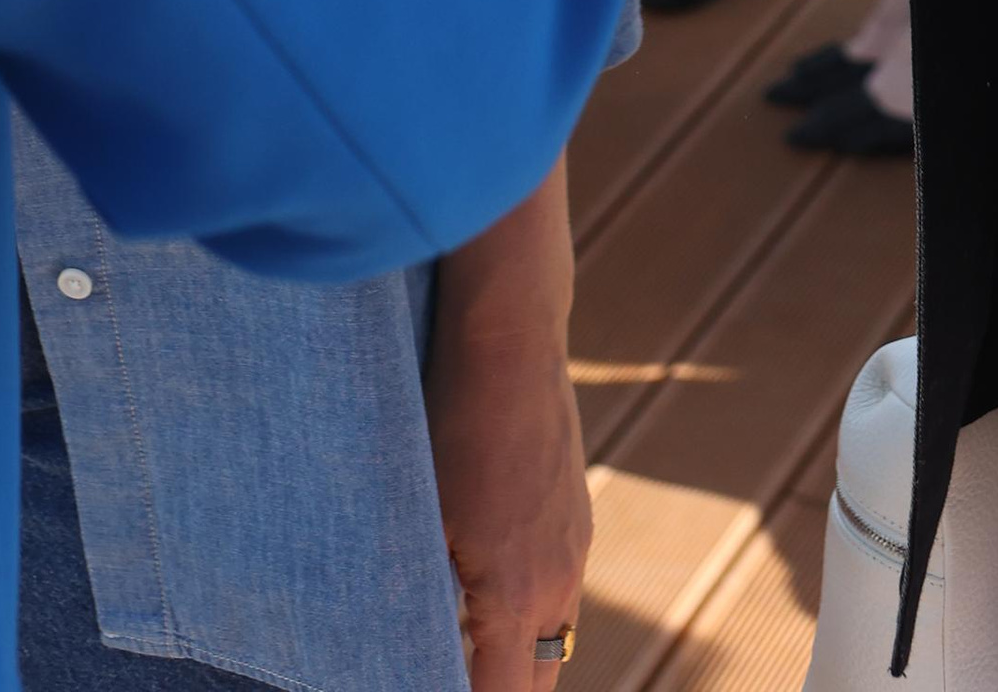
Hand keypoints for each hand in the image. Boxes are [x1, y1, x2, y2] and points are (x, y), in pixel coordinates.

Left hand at [427, 332, 590, 691]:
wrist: (511, 341)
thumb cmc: (452, 424)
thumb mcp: (423, 516)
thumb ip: (426, 594)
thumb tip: (418, 637)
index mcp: (514, 598)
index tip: (432, 681)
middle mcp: (558, 585)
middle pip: (535, 682)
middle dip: (499, 688)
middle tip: (446, 670)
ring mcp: (576, 550)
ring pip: (554, 638)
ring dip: (517, 654)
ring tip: (468, 645)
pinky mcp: (579, 519)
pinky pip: (561, 592)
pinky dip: (532, 609)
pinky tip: (492, 580)